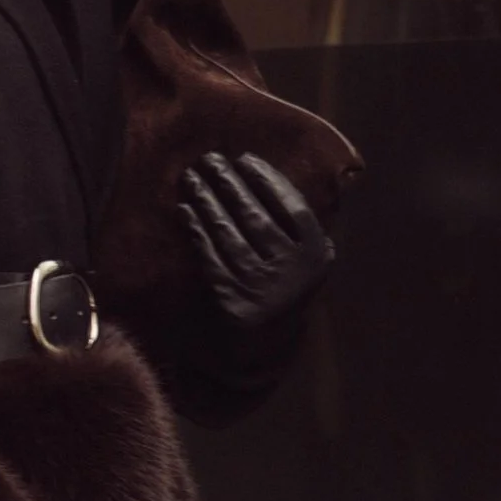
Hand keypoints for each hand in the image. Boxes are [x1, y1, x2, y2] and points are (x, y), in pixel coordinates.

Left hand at [178, 152, 335, 331]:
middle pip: (257, 217)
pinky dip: (196, 232)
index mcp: (315, 253)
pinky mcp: (233, 301)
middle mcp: (291, 270)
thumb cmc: (283, 283)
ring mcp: (261, 287)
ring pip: (230, 235)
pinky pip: (210, 258)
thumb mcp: (306, 257)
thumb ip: (298, 224)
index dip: (268, 180)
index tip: (245, 159)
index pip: (292, 207)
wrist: (267, 341)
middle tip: (210, 160)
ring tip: (192, 178)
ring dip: (208, 202)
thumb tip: (267, 173)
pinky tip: (185, 211)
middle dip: (230, 184)